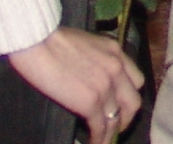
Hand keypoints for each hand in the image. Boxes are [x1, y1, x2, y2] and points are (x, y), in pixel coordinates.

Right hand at [9, 27, 142, 143]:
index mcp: (115, 50)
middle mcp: (116, 68)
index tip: (120, 106)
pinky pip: (100, 127)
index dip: (129, 97)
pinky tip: (92, 143)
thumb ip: (96, 58)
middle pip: (133, 102)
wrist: (37, 40)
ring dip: (111, 133)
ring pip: (117, 119)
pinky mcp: (90, 102)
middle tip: (115, 128)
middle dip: (125, 119)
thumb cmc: (50, 38)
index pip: (135, 79)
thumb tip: (91, 75)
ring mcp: (105, 86)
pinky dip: (98, 138)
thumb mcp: (85, 42)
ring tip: (103, 140)